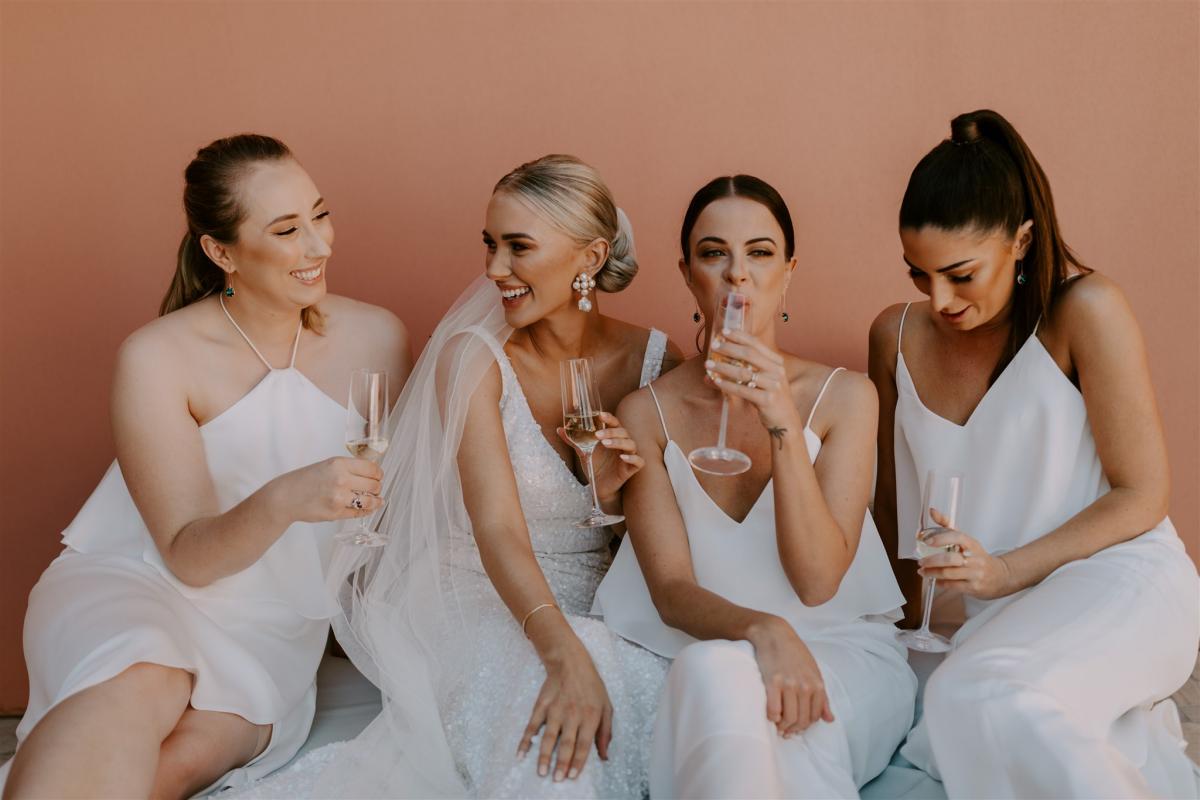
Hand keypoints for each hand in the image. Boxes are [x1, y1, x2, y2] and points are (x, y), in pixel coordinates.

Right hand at [271, 457, 383, 522]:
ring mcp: (339, 498)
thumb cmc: (305, 480)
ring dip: (375, 501)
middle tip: (375, 489)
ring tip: (376, 500)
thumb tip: (371, 473)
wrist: (285, 497)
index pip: (372, 468)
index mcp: (339, 464)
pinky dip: (365, 511)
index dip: (378, 474)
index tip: (378, 476)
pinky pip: (359, 513)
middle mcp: (341, 480)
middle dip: (377, 487)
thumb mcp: (327, 465)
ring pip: (370, 501)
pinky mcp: (336, 513)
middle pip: (374, 485)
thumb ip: (348, 468)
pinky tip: (366, 508)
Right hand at [517, 642, 612, 781]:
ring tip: (541, 772)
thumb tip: (604, 756)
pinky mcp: (542, 706)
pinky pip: (532, 726)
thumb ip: (606, 732)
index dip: (578, 762)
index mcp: (590, 716)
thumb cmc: (591, 686)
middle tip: (557, 779)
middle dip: (562, 763)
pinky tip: (521, 754)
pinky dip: (525, 741)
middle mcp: (572, 714)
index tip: (572, 776)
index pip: (584, 744)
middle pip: (566, 743)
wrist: (570, 662)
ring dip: (544, 756)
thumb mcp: (607, 706)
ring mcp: (555, 710)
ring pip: (549, 737)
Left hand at [557, 411, 643, 504]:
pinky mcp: (631, 469)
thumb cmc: (594, 465)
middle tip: (597, 435)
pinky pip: (639, 461)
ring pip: (631, 444)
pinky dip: (633, 458)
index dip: (609, 418)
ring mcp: (628, 455)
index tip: (600, 415)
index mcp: (613, 437)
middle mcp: (622, 444)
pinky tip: (623, 457)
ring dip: (619, 442)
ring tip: (605, 444)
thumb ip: (573, 440)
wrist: (597, 486)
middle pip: (623, 432)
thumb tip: (559, 429)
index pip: (614, 423)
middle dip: (611, 431)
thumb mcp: (582, 452)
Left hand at [707, 330, 801, 434]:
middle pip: (749, 354)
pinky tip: (716, 381)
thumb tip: (714, 366)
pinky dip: (727, 385)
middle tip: (713, 346)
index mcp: (776, 362)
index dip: (739, 336)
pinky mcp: (767, 399)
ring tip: (709, 364)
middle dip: (729, 348)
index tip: (724, 332)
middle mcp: (777, 371)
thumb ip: (744, 371)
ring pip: (743, 372)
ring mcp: (773, 385)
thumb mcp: (762, 381)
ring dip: (723, 367)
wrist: (785, 420)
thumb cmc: (769, 397)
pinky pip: (742, 390)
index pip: (756, 344)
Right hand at [747, 616, 834, 736]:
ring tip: (778, 725)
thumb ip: (822, 697)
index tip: (798, 726)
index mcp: (817, 684)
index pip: (816, 716)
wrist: (775, 634)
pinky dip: (772, 717)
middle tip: (786, 730)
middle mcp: (805, 686)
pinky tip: (771, 715)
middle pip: (802, 720)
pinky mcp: (772, 682)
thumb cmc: (794, 653)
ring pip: (789, 718)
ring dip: (783, 726)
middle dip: (794, 729)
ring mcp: (789, 684)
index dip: (806, 725)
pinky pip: (773, 710)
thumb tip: (830, 719)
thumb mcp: (814, 672)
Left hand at [918, 508, 1015, 599]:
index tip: (926, 540)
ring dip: (932, 573)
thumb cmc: (978, 557)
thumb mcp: (966, 540)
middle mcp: (975, 558)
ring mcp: (975, 573)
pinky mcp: (974, 587)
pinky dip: (940, 583)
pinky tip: (935, 580)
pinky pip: (953, 585)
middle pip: (950, 559)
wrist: (1000, 576)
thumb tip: (932, 511)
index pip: (957, 537)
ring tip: (923, 571)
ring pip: (949, 573)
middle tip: (921, 561)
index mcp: (972, 544)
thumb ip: (947, 526)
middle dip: (931, 561)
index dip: (941, 538)